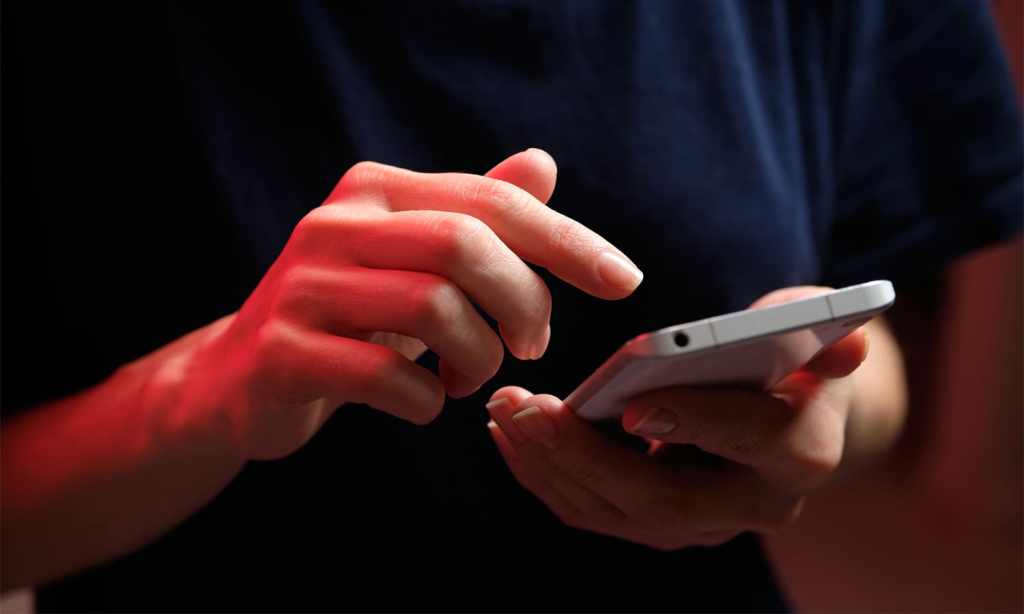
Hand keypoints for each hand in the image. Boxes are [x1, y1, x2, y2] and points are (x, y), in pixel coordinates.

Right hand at [177, 149, 643, 460]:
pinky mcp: (285, 351)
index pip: (490, 200)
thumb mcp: (414, 261)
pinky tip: (425, 402)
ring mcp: (303, 287)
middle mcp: (335, 224)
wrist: (242, 377)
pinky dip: (427, 400)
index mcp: (375, 190)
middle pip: (463, 245)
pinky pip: (387, 376)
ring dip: (478, 358)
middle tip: (531, 345)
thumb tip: (542, 165)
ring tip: (472, 377)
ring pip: (432, 308)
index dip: (566, 241)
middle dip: (522, 302)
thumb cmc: (351, 316)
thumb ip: (475, 214)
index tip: (623, 281)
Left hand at [486, 287, 867, 549]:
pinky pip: (594, 511)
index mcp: (801, 452)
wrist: (788, 415)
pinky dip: (547, 476)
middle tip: (525, 408)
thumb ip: (825, 332)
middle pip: (662, 498)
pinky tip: (512, 434)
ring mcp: (702, 524)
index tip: (633, 404)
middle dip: (584, 455)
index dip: (696, 422)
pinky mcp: (658, 524)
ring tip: (504, 412)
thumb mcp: (816, 331)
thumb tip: (848, 343)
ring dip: (549, 465)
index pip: (751, 441)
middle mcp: (753, 506)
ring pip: (614, 513)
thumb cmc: (794, 357)